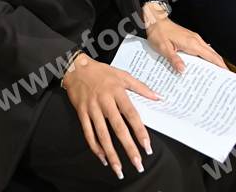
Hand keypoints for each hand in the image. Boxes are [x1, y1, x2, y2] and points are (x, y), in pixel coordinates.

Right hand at [62, 54, 158, 178]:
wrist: (76, 67)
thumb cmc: (102, 72)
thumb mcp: (122, 75)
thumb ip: (141, 87)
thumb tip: (158, 97)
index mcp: (117, 91)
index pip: (131, 114)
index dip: (139, 131)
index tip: (147, 146)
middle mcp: (105, 101)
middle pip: (118, 127)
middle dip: (128, 147)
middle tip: (137, 163)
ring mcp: (92, 108)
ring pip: (102, 134)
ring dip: (111, 153)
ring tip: (119, 168)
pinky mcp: (81, 113)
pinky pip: (88, 133)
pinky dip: (95, 147)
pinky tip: (103, 158)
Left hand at [143, 4, 225, 73]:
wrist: (155, 20)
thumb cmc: (158, 32)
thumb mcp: (163, 48)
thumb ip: (174, 59)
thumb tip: (183, 70)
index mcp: (191, 43)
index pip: (211, 56)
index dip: (220, 66)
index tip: (227, 75)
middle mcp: (195, 40)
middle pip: (213, 55)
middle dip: (220, 66)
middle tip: (225, 79)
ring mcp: (194, 38)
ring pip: (209, 52)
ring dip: (214, 62)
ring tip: (217, 75)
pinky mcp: (190, 39)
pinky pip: (202, 50)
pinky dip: (207, 58)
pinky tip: (204, 65)